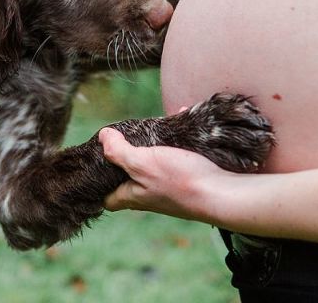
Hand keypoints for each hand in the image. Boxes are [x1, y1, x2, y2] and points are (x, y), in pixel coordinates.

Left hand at [99, 127, 233, 221]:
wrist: (223, 193)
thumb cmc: (180, 181)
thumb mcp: (142, 163)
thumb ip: (119, 152)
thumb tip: (102, 137)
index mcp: (134, 196)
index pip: (109, 200)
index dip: (98, 187)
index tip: (93, 169)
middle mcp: (151, 196)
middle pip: (131, 180)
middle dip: (127, 159)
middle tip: (123, 137)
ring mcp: (171, 190)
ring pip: (155, 167)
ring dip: (153, 148)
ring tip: (150, 126)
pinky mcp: (190, 180)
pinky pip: (177, 157)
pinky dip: (176, 140)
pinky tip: (180, 117)